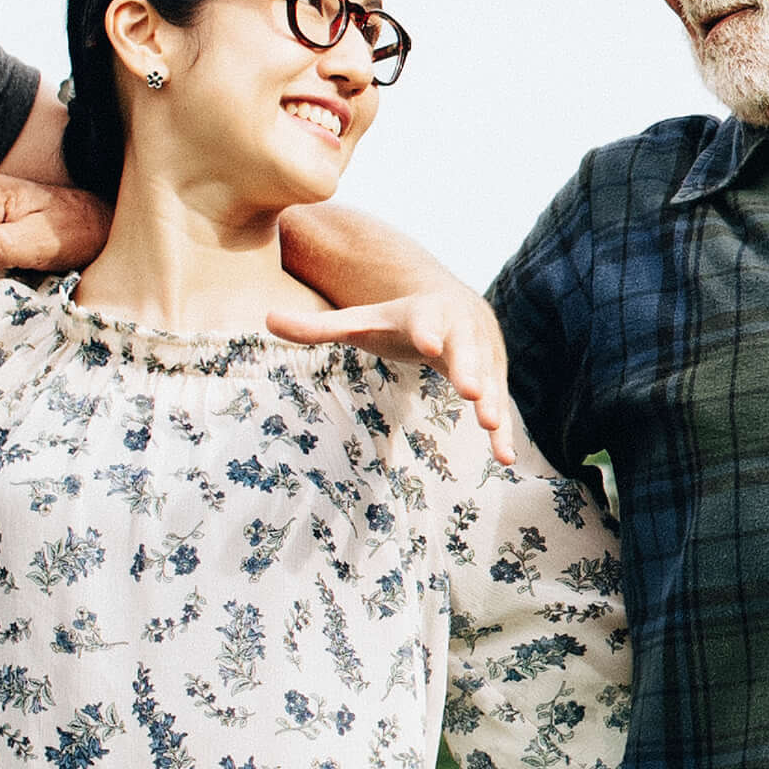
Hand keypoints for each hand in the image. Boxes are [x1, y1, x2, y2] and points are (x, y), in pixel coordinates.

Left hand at [275, 262, 527, 468]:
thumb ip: (318, 327)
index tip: (428, 344)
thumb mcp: (361, 322)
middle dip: (469, 369)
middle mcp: (461, 333)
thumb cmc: (400, 321)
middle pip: (465, 351)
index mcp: (427, 314)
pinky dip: (503, 431)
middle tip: (468, 390)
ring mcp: (482, 358)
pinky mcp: (492, 382)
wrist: (457, 308)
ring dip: (490, 402)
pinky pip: (499, 407)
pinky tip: (503, 460)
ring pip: (488, 380)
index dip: (427, 332)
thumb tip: (265, 318)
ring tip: (489, 426)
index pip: (425, 322)